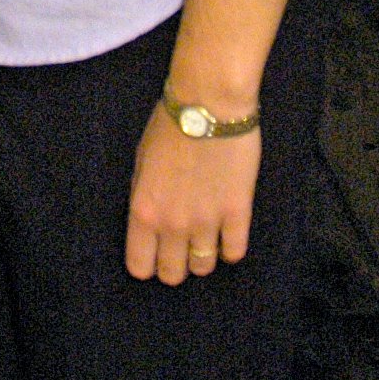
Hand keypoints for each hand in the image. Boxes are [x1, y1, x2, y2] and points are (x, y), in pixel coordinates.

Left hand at [125, 100, 260, 284]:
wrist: (209, 105)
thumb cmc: (169, 125)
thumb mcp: (141, 161)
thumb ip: (144, 195)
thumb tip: (149, 219)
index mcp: (144, 211)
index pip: (140, 266)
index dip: (146, 264)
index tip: (154, 254)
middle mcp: (173, 224)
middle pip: (172, 274)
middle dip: (174, 265)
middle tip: (180, 248)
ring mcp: (207, 222)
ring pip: (203, 268)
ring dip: (202, 257)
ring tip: (205, 238)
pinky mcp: (238, 213)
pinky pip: (235, 252)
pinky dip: (230, 248)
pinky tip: (227, 233)